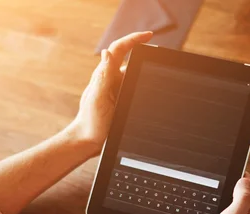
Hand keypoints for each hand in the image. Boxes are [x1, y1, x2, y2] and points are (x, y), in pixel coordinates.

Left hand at [71, 31, 153, 153]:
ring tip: (160, 76)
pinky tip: (154, 93)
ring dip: (146, 72)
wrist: (89, 141)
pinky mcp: (123, 101)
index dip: (133, 39)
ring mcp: (118, 90)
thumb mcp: (97, 97)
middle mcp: (112, 79)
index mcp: (105, 75)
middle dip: (145, 54)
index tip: (149, 35)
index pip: (119, 49)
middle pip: (131, 59)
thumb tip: (106, 52)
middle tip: (160, 56)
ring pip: (135, 74)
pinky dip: (146, 86)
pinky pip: (136, 88)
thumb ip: (102, 76)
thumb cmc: (90, 122)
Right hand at [202, 172, 249, 213]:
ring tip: (223, 193)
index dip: (238, 176)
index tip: (229, 170)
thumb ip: (241, 198)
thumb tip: (245, 181)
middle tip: (224, 180)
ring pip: (244, 206)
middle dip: (237, 187)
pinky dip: (233, 212)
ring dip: (234, 199)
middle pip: (248, 194)